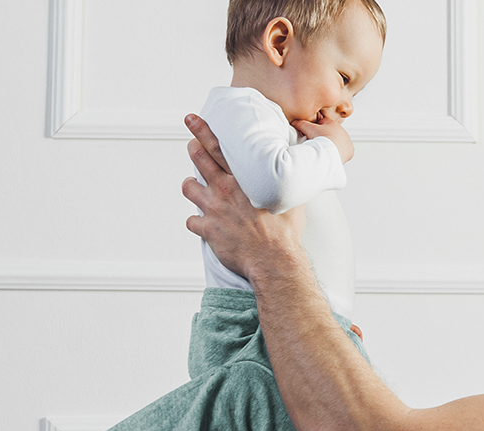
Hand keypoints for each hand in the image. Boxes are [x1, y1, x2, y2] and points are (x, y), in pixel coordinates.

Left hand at [182, 114, 305, 280]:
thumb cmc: (285, 230)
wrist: (274, 259)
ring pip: (188, 188)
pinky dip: (197, 222)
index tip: (191, 118)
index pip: (217, 147)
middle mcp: (224, 190)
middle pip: (198, 159)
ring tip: (197, 187)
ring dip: (191, 186)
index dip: (202, 130)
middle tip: (191, 144)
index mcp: (242, 179)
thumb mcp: (289, 197)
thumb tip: (294, 166)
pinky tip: (205, 224)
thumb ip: (284, 181)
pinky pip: (192, 221)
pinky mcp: (208, 230)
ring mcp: (213, 210)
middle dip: (192, 148)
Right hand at [293, 111, 354, 162]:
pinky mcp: (350, 150)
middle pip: (330, 133)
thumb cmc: (322, 139)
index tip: (311, 135)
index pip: (322, 123)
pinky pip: (344, 151)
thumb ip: (301, 124)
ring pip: (337, 142)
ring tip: (324, 151)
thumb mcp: (308, 129)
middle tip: (317, 144)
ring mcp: (347, 140)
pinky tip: (332, 156)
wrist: (332, 151)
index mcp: (332, 123)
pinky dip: (338, 153)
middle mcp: (341, 130)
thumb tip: (294, 122)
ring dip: (332, 145)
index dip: (315, 129)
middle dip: (324, 137)